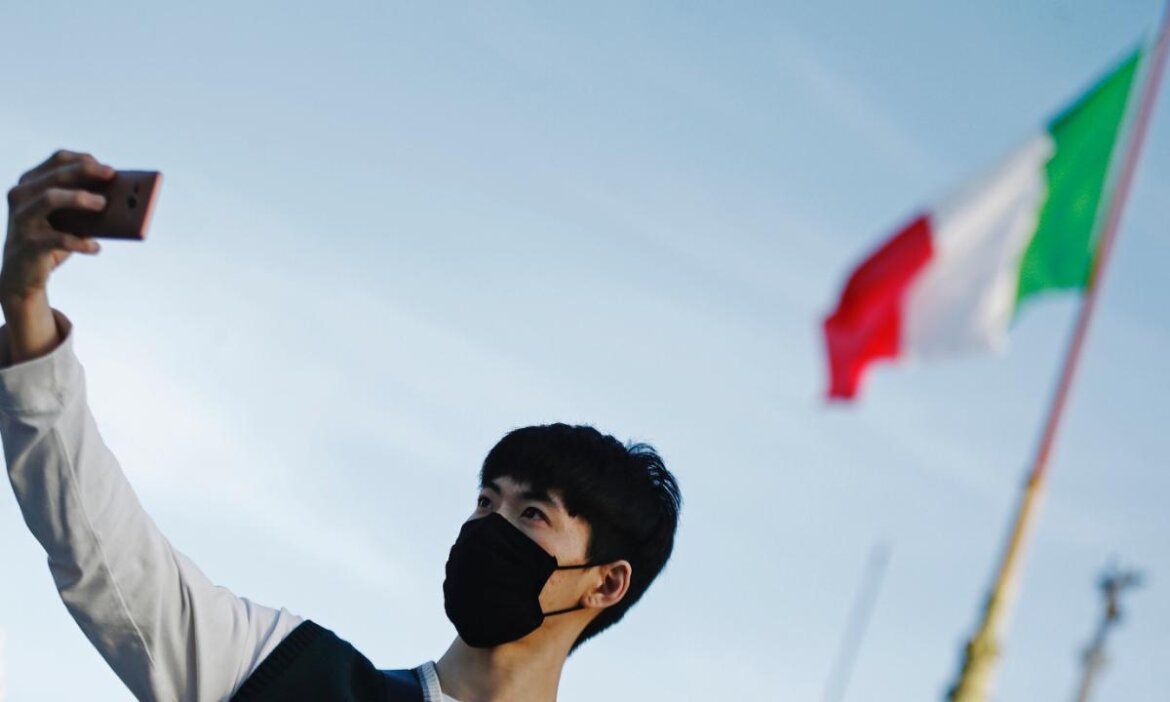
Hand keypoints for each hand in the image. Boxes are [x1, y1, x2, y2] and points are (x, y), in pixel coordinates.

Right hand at [1, 149, 112, 302]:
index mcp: (31, 183)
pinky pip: (58, 238)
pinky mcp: (27, 243)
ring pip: (50, 198)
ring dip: (80, 198)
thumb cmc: (52, 241)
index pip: (59, 160)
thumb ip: (87, 206)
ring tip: (104, 205)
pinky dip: (81, 242)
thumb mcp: (68, 220)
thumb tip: (122, 199)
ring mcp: (22, 218)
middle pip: (56, 175)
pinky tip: (96, 247)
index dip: (85, 161)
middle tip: (112, 176)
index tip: (109, 169)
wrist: (22, 277)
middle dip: (86, 172)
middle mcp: (21, 195)